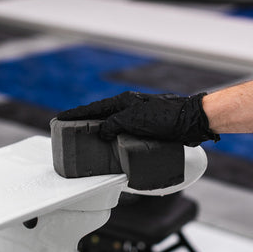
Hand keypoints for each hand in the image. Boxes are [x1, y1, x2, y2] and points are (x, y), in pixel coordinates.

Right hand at [57, 91, 218, 145]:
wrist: (192, 120)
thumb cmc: (166, 117)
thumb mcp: (135, 119)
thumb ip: (114, 124)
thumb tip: (101, 132)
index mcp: (124, 102)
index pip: (94, 109)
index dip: (76, 115)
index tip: (60, 119)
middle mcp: (130, 108)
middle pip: (102, 117)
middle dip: (86, 124)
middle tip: (71, 132)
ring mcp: (139, 118)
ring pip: (114, 126)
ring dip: (101, 133)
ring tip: (89, 143)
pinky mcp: (148, 128)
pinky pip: (126, 134)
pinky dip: (117, 140)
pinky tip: (114, 149)